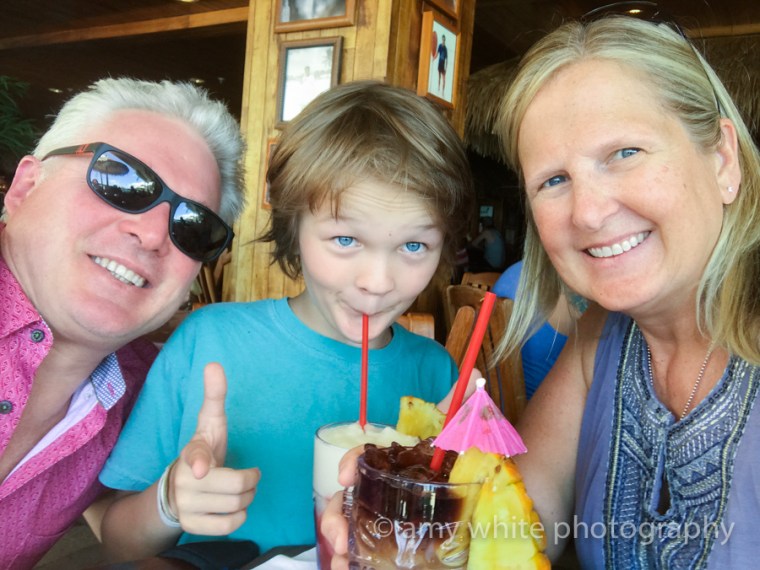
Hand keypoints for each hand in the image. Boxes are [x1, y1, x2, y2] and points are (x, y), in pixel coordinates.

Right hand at [169, 362, 260, 534]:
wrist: (178, 490)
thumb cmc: (203, 452)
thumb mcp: (210, 424)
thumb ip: (214, 396)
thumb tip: (214, 364)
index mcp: (191, 452)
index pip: (194, 456)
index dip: (197, 462)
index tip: (199, 469)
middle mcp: (184, 480)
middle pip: (237, 485)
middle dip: (251, 481)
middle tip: (248, 476)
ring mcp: (186, 505)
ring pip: (236, 505)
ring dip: (247, 498)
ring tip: (239, 490)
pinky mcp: (191, 526)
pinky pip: (229, 526)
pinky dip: (238, 517)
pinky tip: (232, 507)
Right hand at [319, 373, 480, 566]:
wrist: (501, 506)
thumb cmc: (477, 470)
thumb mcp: (471, 441)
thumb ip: (469, 409)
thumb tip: (474, 372)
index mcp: (402, 464)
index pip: (366, 458)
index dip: (351, 462)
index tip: (345, 475)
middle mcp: (391, 491)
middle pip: (351, 498)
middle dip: (336, 512)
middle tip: (339, 533)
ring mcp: (393, 519)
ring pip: (353, 527)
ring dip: (338, 540)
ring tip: (340, 559)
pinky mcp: (400, 544)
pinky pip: (368, 552)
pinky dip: (351, 561)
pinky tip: (345, 567)